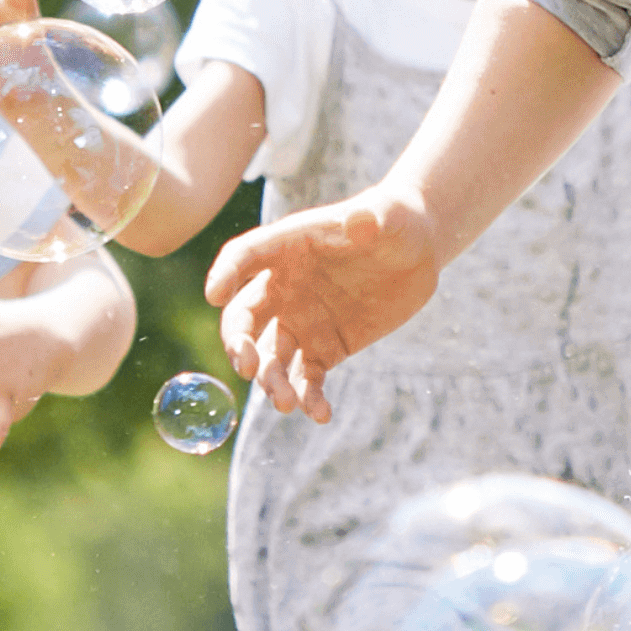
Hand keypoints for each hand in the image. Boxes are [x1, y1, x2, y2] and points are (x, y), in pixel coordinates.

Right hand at [198, 191, 447, 425]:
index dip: (226, 274)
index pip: (244, 257)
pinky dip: (310, 399)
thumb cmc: (393, 221)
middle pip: (245, 318)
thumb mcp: (386, 216)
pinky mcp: (326, 348)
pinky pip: (307, 378)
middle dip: (239, 344)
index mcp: (286, 248)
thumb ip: (370, 219)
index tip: (214, 294)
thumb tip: (360, 220)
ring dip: (271, 382)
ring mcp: (302, 321)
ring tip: (286, 404)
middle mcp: (284, 288)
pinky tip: (321, 414)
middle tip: (248, 367)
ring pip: (272, 357)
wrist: (416, 251)